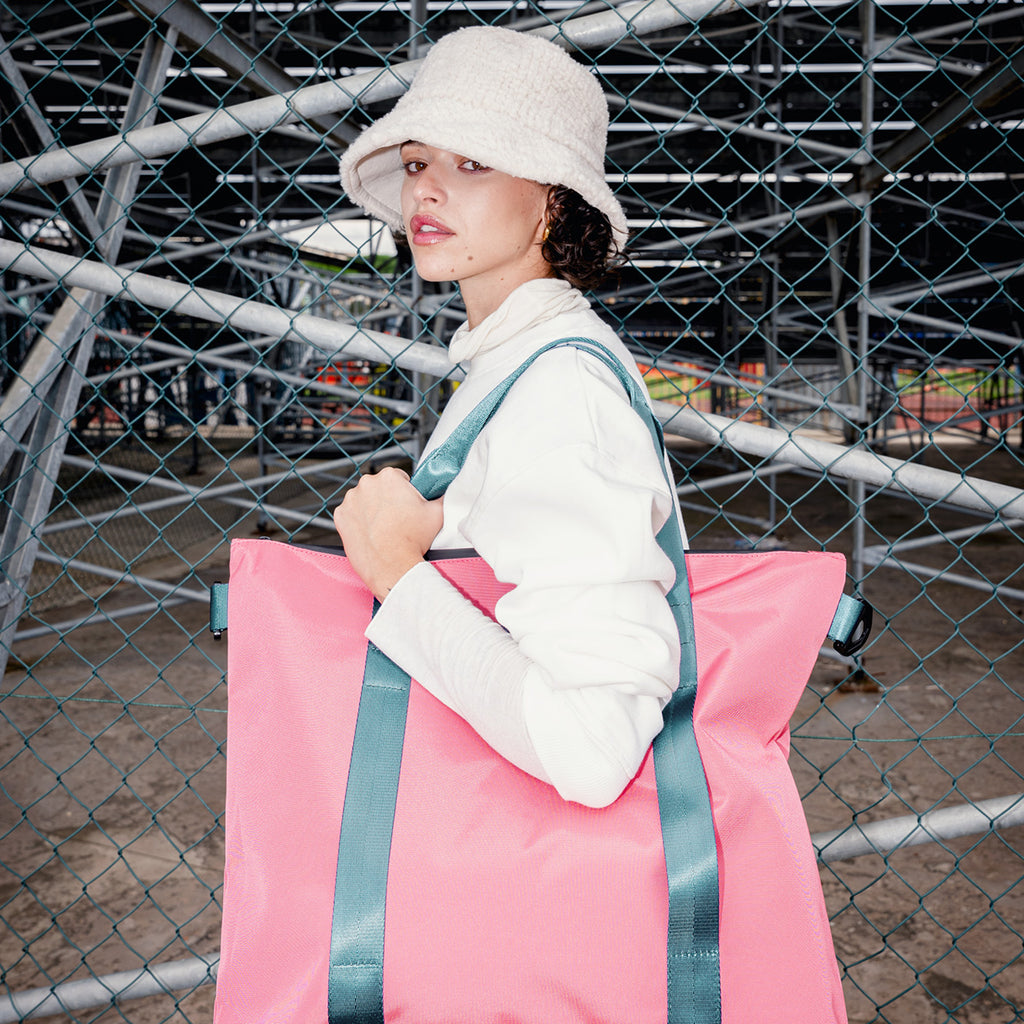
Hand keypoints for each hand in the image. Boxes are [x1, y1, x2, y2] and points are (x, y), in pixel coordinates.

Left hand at [333, 467, 443, 600]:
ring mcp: (350, 500)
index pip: (398, 476)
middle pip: (379, 487)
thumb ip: (442, 495)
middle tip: (397, 517)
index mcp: (389, 477)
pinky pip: (350, 513)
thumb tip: (446, 490)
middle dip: (387, 498)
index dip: (405, 491)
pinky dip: (358, 520)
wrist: (392, 566)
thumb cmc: (413, 540)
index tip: (407, 505)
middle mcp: (366, 484)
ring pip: (364, 499)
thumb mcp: (437, 513)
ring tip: (383, 527)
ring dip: (371, 508)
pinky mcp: (340, 516)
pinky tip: (370, 532)